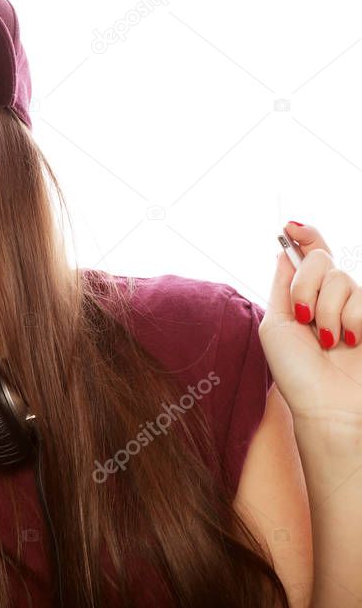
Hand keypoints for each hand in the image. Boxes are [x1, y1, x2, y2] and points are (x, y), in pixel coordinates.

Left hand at [259, 222, 361, 440]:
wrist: (329, 405)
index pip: (310, 256)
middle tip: (306, 319)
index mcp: (305, 298)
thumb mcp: (277, 326)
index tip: (290, 225)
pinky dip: (353, 319)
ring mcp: (356, 307)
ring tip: (330, 342)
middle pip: (321, 260)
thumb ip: (282, 288)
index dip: (305, 235)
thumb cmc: (297, 372)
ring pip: (342, 279)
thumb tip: (284, 251)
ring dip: (328, 312)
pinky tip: (351, 341)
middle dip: (306, 287)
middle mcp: (332, 298)